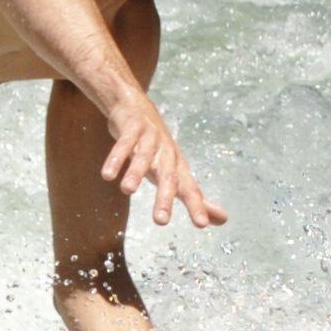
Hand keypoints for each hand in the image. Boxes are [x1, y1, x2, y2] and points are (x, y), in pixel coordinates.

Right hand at [101, 104, 224, 229]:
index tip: (202, 224)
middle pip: (168, 176)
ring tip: (127, 190)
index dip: (196, 205)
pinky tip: (108, 174)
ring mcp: (150, 138)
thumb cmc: (158, 148)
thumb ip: (195, 197)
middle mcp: (167, 152)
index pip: (190, 188)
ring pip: (144, 157)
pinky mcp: (132, 127)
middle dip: (165, 197)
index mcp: (178, 166)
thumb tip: (222, 220)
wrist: (136, 106)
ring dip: (136, 173)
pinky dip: (116, 158)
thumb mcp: (176, 172)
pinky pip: (124, 143)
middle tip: (161, 221)